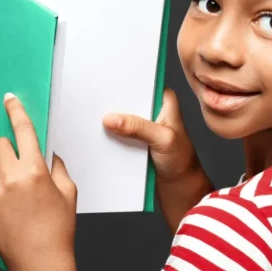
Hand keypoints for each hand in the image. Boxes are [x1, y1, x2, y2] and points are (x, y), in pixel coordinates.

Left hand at [0, 93, 78, 270]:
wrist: (39, 262)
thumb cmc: (58, 229)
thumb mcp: (68, 192)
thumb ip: (56, 167)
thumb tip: (47, 153)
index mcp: (34, 170)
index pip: (22, 130)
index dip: (15, 111)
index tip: (9, 100)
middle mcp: (10, 177)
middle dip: (8, 151)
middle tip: (17, 166)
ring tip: (10, 191)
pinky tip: (5, 209)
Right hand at [103, 88, 212, 231]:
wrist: (179, 187)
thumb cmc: (181, 161)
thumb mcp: (163, 140)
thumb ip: (139, 128)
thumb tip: (111, 119)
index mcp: (165, 100)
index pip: (141, 85)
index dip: (123, 83)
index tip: (103, 83)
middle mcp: (153, 109)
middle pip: (128, 100)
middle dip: (113, 103)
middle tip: (92, 101)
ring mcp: (142, 125)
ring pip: (121, 117)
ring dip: (109, 119)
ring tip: (89, 117)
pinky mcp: (134, 139)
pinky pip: (118, 133)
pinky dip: (109, 135)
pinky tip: (96, 134)